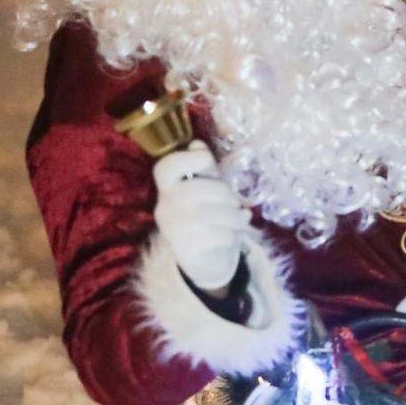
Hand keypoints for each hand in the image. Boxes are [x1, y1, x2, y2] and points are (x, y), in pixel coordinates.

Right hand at [152, 141, 250, 290]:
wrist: (204, 260)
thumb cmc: (208, 215)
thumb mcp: (207, 188)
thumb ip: (203, 167)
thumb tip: (197, 144)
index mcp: (167, 186)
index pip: (167, 166)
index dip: (192, 160)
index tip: (209, 165)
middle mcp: (164, 206)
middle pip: (198, 189)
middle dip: (225, 195)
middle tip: (236, 203)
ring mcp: (172, 229)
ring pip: (211, 215)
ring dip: (235, 217)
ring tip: (241, 219)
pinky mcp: (185, 249)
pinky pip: (217, 236)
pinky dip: (233, 234)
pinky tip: (234, 234)